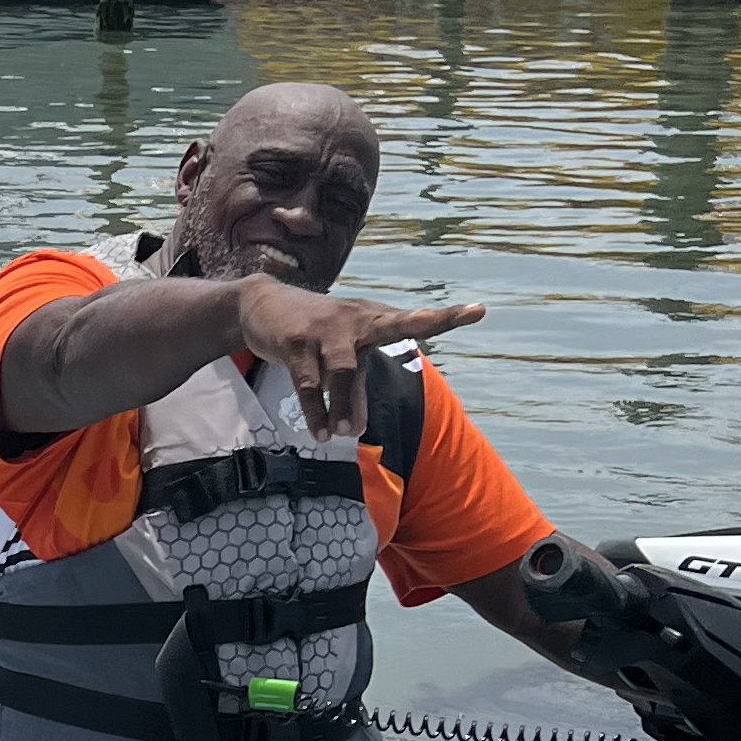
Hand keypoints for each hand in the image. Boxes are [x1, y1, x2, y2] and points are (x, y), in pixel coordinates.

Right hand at [233, 280, 485, 439]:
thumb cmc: (313, 332)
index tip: (480, 310)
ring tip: (345, 435)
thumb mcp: (340, 356)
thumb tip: (356, 431)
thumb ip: (355, 390)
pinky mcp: (296, 342)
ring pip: (343, 372)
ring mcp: (325, 329)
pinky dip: (315, 411)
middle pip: (392, 324)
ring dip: (345, 406)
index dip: (446, 317)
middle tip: (435, 319)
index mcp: (371, 319)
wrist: (260, 305)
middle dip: (418, 320)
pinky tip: (320, 433)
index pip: (411, 319)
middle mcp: (354, 319)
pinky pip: (308, 384)